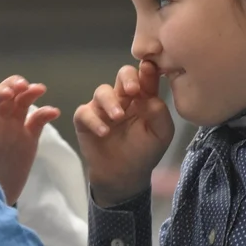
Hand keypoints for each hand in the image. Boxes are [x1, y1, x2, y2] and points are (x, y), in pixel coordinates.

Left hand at [0, 76, 60, 205]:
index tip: (8, 95)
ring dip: (31, 92)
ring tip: (40, 89)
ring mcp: (14, 129)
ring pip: (23, 103)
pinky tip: (54, 111)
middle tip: (24, 85)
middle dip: (15, 85)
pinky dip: (46, 113)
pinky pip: (38, 121)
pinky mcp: (28, 139)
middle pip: (7, 95)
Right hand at [73, 61, 173, 205]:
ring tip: (118, 117)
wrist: (124, 176)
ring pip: (102, 91)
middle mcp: (123, 98)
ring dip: (110, 102)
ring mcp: (103, 108)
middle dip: (127, 78)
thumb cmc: (144, 152)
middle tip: (132, 90)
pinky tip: (104, 132)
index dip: (147, 71)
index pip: (146, 77)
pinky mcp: (85, 120)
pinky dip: (94, 121)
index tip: (149, 69)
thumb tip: (150, 97)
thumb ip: (160, 113)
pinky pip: (84, 113)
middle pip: (123, 75)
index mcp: (143, 98)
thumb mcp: (161, 134)